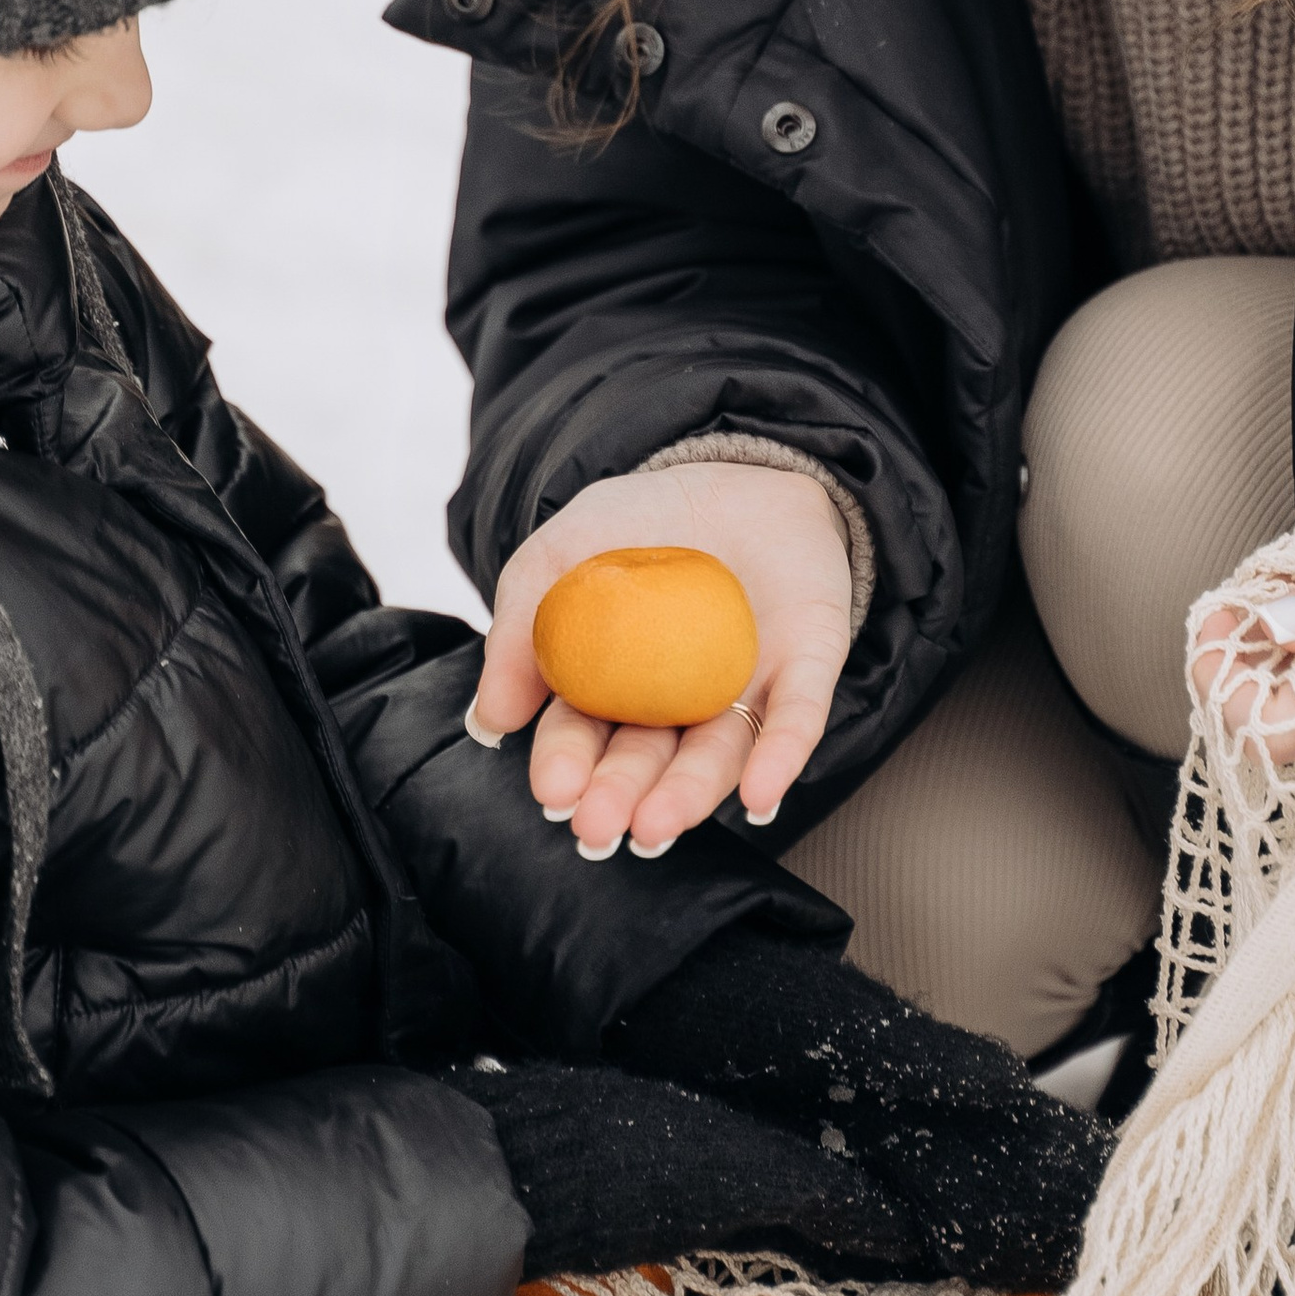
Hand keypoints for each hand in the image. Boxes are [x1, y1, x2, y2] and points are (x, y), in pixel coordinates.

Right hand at [468, 461, 853, 856]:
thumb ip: (519, 630)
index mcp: (613, 686)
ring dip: (688, 795)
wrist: (733, 466)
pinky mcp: (805, 667)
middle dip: (621, 795)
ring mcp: (741, 688)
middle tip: (597, 829)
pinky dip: (779, 757)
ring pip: (717, 754)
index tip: (553, 793)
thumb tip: (490, 722)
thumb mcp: (557, 556)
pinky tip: (761, 796)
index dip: (568, 764)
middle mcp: (677, 703)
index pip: (585, 732)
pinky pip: (795, 719)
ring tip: (656, 827)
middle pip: (648, 759)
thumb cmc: (639, 521)